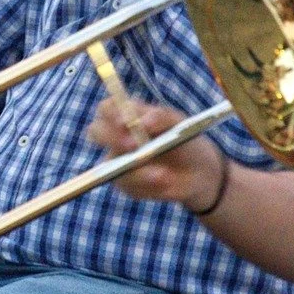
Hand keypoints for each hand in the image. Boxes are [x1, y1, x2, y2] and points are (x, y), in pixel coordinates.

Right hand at [87, 97, 226, 207]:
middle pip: (95, 131)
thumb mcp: (179, 123)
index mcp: (127, 115)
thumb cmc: (185, 139)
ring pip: (110, 164)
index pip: (106, 108)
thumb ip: (161, 117)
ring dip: (136, 170)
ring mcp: (117, 160)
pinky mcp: (125, 183)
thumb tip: (143, 121)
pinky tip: (164, 183)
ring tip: (164, 176)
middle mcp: (116, 136)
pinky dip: (146, 185)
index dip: (110, 113)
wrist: (199, 172)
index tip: (125, 121)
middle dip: (111, 137)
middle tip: (133, 146)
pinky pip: (126, 185)